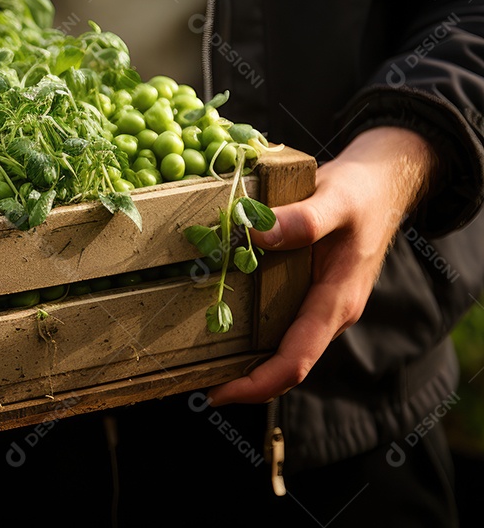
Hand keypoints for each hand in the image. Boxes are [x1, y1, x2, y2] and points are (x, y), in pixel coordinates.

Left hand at [205, 126, 437, 405]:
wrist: (382, 183)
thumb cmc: (362, 193)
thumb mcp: (335, 199)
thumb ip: (302, 219)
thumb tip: (256, 233)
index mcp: (337, 301)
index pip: (296, 360)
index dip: (257, 383)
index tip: (218, 393)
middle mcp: (328, 312)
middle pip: (285, 365)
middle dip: (243, 381)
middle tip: (193, 382)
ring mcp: (319, 305)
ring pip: (282, 347)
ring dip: (244, 360)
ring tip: (197, 361)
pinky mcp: (308, 291)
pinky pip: (279, 322)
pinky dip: (250, 332)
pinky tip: (218, 322)